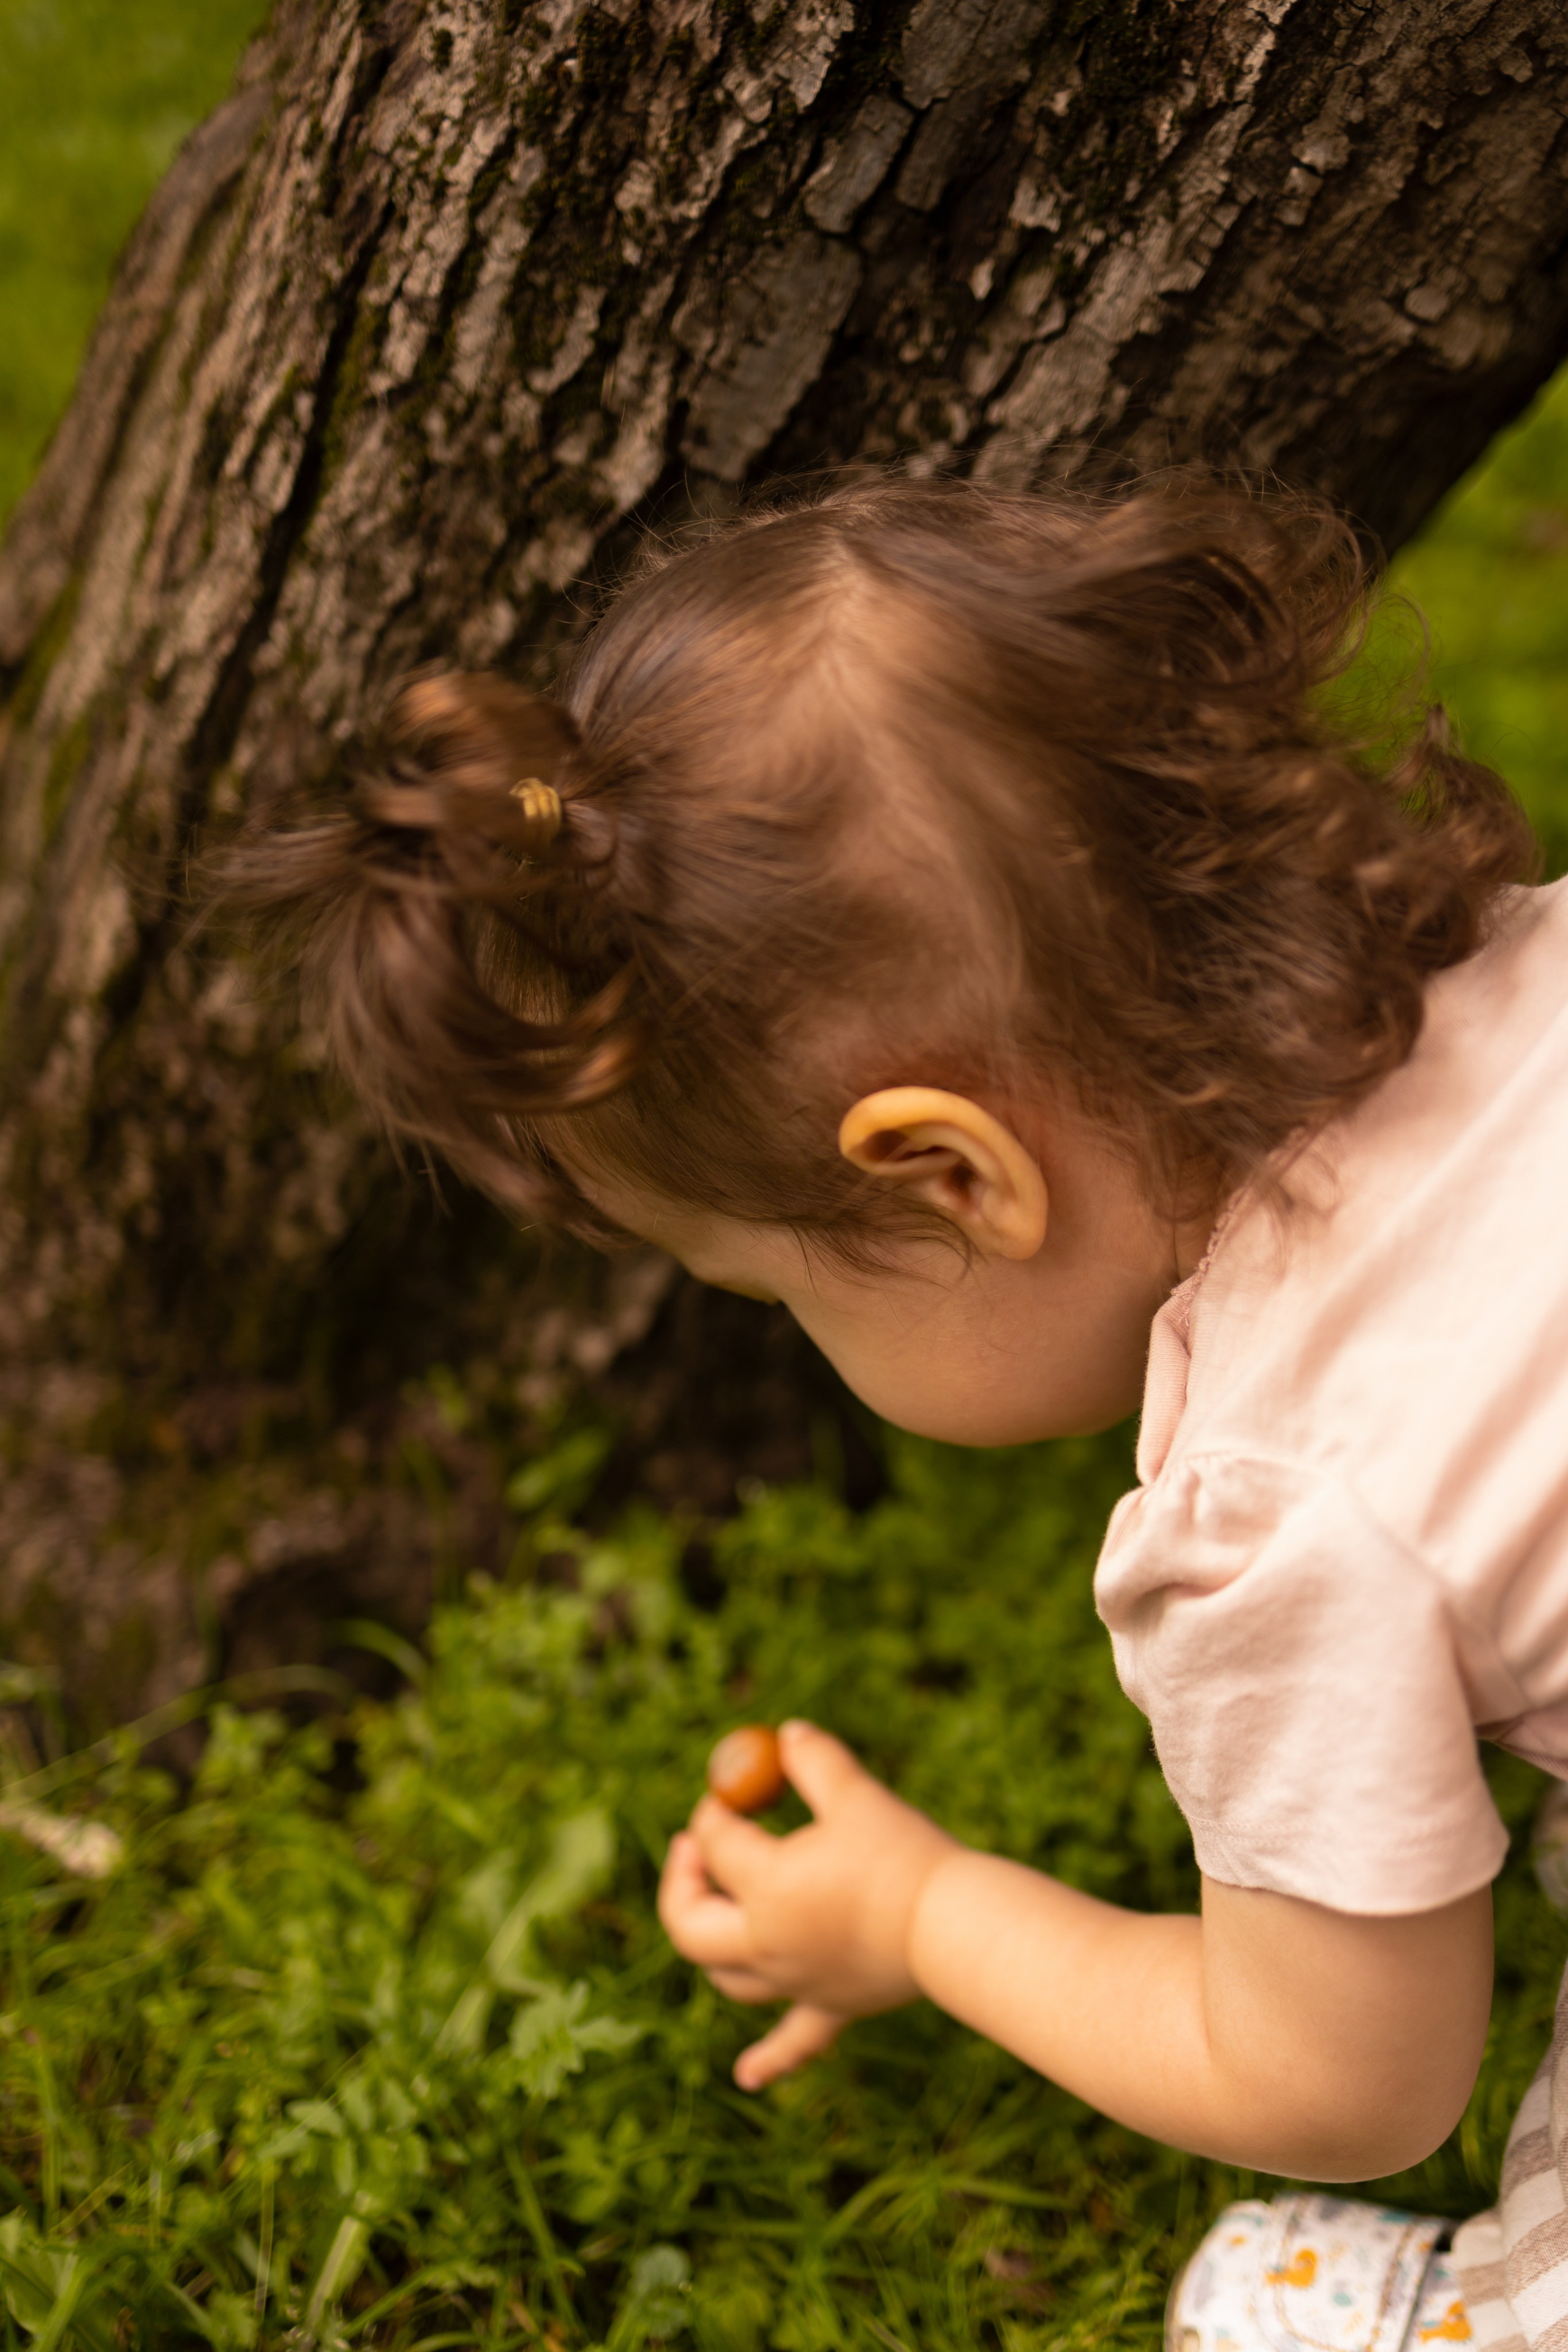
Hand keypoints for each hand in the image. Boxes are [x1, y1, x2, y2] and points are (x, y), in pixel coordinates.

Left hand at [657, 1720, 958, 2089]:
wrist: (957, 1927)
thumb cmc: (905, 1855)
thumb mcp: (856, 1794)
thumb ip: (815, 1760)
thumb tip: (787, 1734)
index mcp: (766, 1888)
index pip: (717, 1843)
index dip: (716, 1810)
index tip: (734, 1788)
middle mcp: (767, 1945)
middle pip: (690, 1925)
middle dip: (681, 1881)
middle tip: (693, 1845)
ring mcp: (796, 1984)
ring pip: (727, 1978)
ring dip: (711, 1946)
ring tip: (717, 1913)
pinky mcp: (832, 2008)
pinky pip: (792, 2043)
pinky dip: (767, 2060)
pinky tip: (746, 2075)